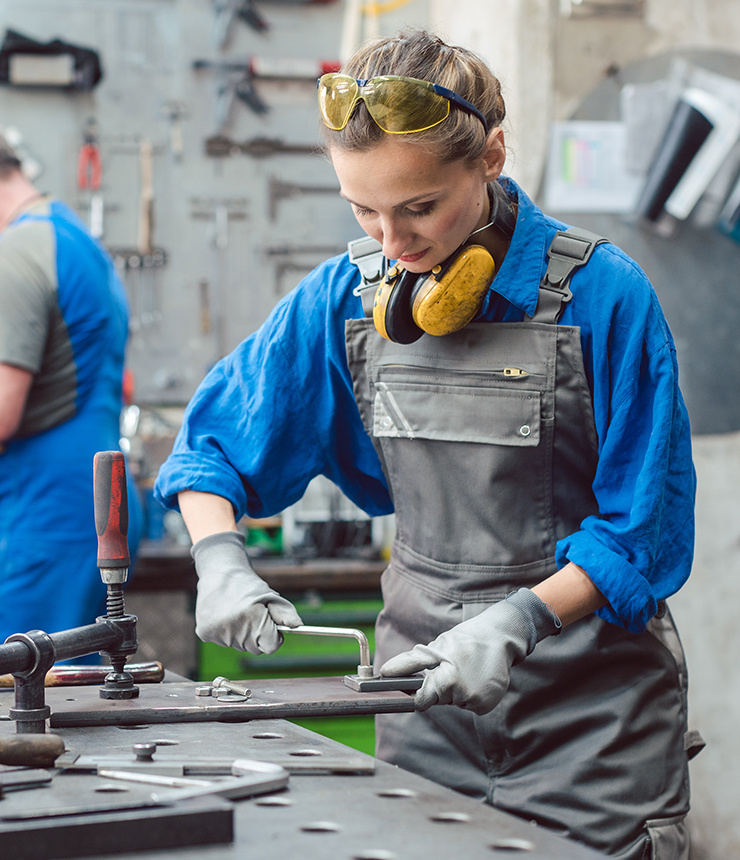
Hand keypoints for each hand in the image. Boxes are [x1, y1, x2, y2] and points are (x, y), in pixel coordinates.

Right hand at [191, 531, 302, 653]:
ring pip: (238, 646)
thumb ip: (286, 613)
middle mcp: (235, 628)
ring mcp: (218, 632)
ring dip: (241, 634)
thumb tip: (297, 626)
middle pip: (255, 648)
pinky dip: (226, 632)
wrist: (220, 572)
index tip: (272, 628)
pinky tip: (224, 616)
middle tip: (252, 615)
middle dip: (258, 635)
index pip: (271, 647)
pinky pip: (223, 642)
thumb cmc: (249, 586)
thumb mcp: (271, 596)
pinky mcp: (205, 633)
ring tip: (237, 613)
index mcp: (254, 619)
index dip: (274, 637)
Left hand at [380, 588, 560, 714]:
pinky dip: (471, 695)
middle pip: (438, 701)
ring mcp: (476, 701)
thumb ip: (409, 663)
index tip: (423, 683)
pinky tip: (476, 678)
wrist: (498, 637)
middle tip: (451, 668)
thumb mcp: (435, 648)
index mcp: (446, 679)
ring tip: (466, 670)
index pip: (421, 701)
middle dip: (440, 688)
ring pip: (454, 703)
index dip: (419, 693)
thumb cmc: (462, 641)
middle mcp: (462, 694)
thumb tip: (385, 672)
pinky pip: (469, 705)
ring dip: (456, 691)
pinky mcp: (487, 706)